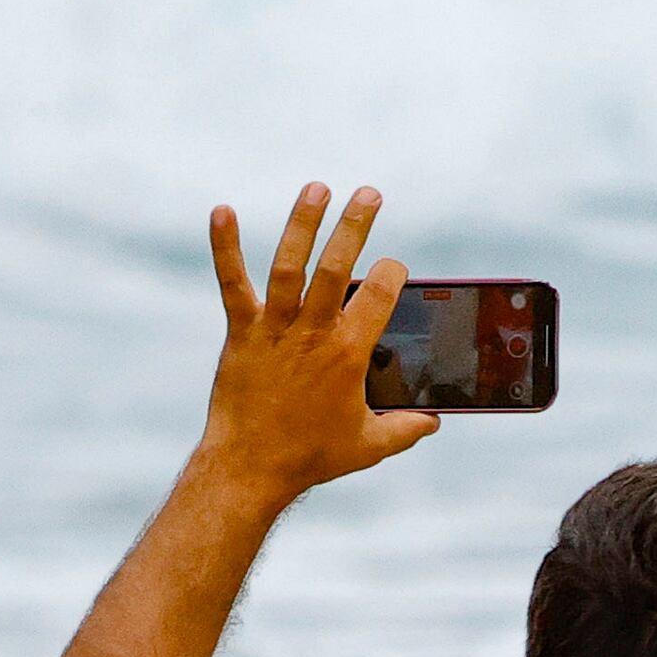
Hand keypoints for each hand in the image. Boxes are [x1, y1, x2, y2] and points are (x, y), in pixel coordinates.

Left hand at [192, 184, 439, 511]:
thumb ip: (406, 429)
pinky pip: (232, 284)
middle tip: (369, 192)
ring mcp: (274, 329)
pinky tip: (222, 211)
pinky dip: (225, 247)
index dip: (392, 273)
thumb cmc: (311, 457)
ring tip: (316, 188)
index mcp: (349, 353)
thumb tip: (434, 421)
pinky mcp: (241, 333)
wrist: (249, 468)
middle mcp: (313, 333)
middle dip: (355, 226)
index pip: (380, 295)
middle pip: (338, 268)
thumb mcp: (369, 446)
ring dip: (303, 223)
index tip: (394, 267)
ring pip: (291, 266)